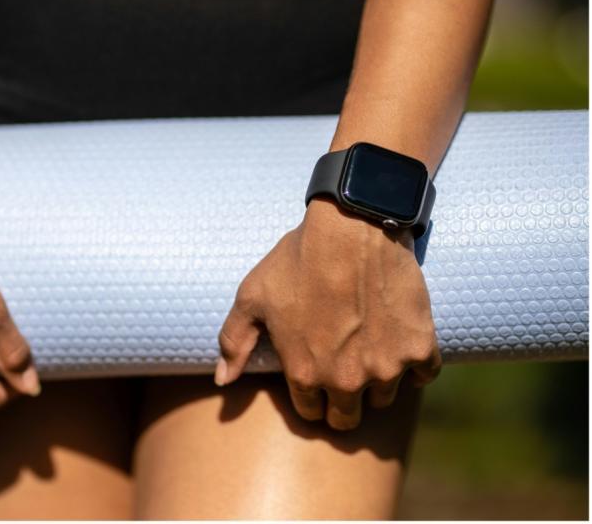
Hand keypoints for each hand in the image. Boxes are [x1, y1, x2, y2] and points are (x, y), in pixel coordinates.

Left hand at [215, 198, 440, 429]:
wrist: (351, 228)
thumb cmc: (296, 260)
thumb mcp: (251, 298)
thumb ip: (234, 343)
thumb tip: (223, 381)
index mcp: (305, 374)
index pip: (310, 412)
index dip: (310, 396)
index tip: (315, 377)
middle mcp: (347, 380)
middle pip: (347, 418)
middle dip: (342, 402)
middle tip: (343, 372)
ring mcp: (387, 367)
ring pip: (384, 398)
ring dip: (377, 382)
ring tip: (368, 350)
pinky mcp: (420, 347)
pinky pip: (423, 374)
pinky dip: (414, 363)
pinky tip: (398, 340)